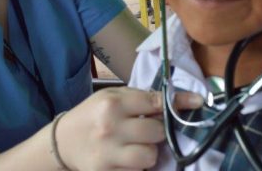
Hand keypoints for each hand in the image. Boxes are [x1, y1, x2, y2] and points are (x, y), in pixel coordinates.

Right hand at [57, 87, 202, 169]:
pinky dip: (137, 166)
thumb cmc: (91, 114)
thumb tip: (175, 102)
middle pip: (157, 132)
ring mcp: (108, 154)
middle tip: (147, 130)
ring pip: (150, 156)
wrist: (61, 142)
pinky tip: (126, 158)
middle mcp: (111, 127)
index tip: (199, 103)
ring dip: (149, 152)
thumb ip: (140, 98)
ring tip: (136, 146)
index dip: (179, 103)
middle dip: (157, 131)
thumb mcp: (112, 97)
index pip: (156, 102)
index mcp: (113, 103)